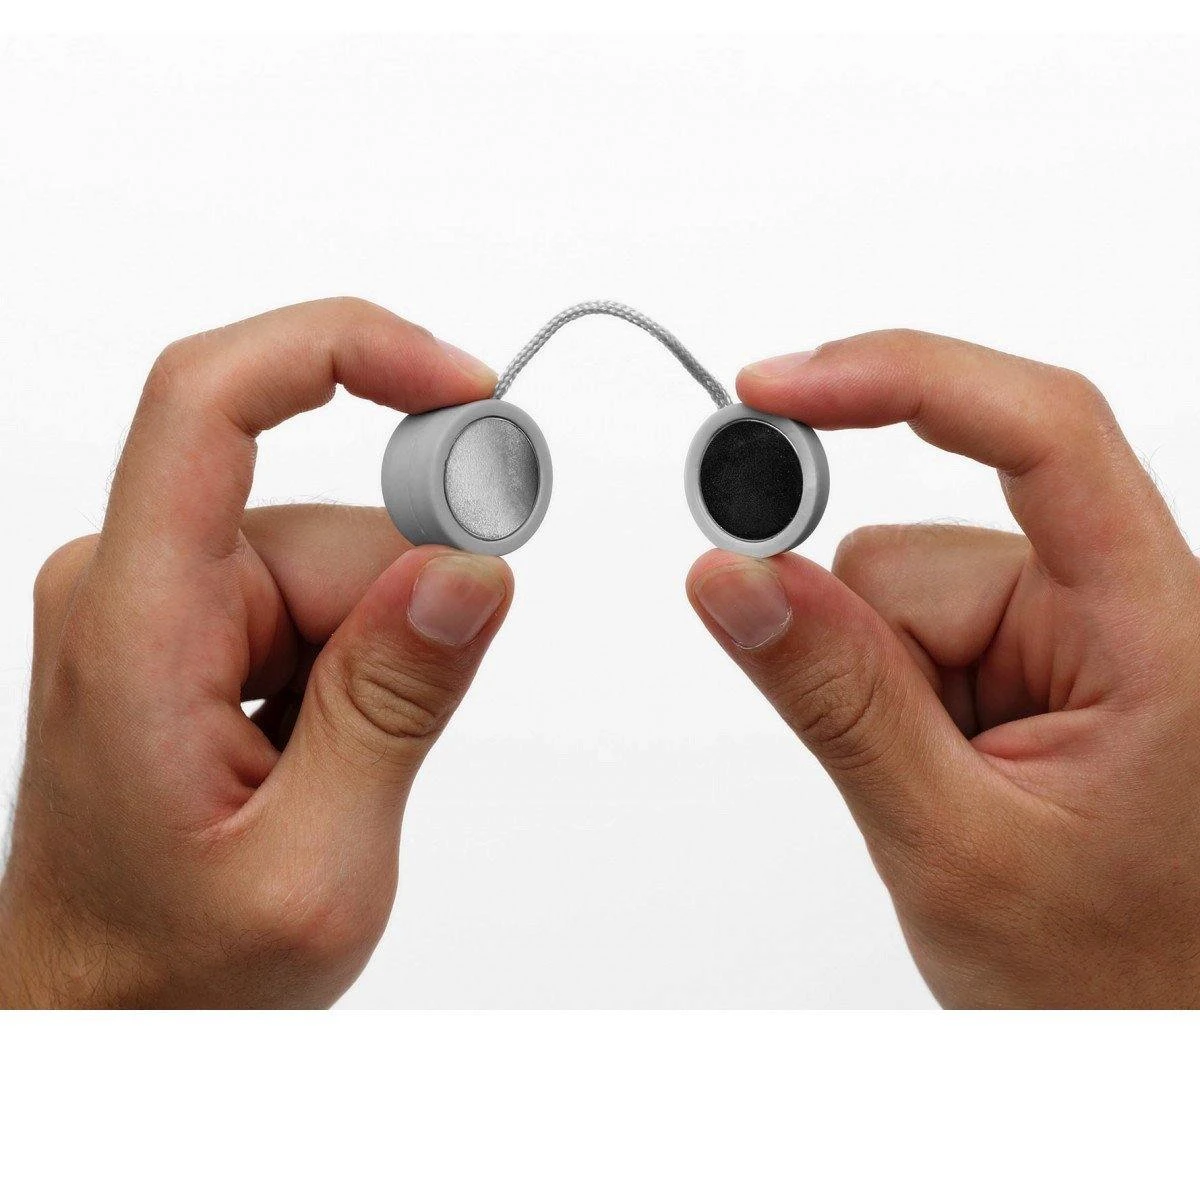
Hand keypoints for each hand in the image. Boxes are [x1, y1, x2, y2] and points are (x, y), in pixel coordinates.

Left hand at [0, 298, 510, 1007]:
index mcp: (136, 625)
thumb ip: (395, 706)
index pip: (212, 401)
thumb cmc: (168, 970)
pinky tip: (323, 752)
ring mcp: (169, 606)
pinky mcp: (201, 626)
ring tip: (345, 774)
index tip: (464, 390)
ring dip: (382, 659)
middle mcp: (138, 588)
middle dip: (413, 601)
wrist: (105, 1012)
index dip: (346, 351)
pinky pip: (323, 600)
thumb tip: (469, 572)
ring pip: (343, 566)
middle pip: (332, 518)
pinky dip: (359, 665)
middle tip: (429, 706)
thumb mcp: (313, 864)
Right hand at [688, 331, 1199, 1007]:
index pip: (1044, 437)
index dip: (906, 382)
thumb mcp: (954, 844)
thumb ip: (839, 701)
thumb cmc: (1108, 973)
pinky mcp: (1023, 652)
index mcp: (1158, 632)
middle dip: (856, 643)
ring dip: (874, 682)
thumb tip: (735, 580)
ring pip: (889, 592)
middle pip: (915, 548)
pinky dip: (883, 690)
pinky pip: (897, 628)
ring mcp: (1068, 631)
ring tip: (932, 789)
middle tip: (871, 749)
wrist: (1144, 1026)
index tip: (779, 391)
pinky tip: (933, 766)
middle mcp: (1119, 607)